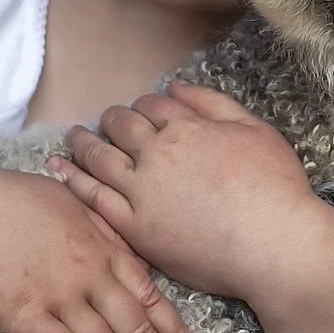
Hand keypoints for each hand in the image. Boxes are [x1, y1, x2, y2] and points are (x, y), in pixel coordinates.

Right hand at [0, 161, 195, 332]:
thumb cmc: (0, 199)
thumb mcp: (62, 197)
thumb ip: (96, 221)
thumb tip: (118, 240)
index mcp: (102, 243)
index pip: (151, 294)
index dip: (174, 331)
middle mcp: (90, 272)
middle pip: (138, 328)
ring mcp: (60, 296)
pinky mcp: (26, 316)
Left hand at [50, 82, 328, 301]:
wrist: (275, 246)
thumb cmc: (275, 189)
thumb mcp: (254, 130)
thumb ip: (213, 104)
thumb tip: (176, 86)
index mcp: (186, 128)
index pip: (152, 105)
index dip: (144, 106)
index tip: (141, 112)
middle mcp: (158, 155)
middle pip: (121, 126)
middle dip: (112, 119)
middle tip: (106, 121)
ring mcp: (142, 193)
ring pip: (99, 158)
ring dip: (83, 143)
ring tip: (74, 138)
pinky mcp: (135, 229)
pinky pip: (93, 198)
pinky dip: (72, 179)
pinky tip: (58, 168)